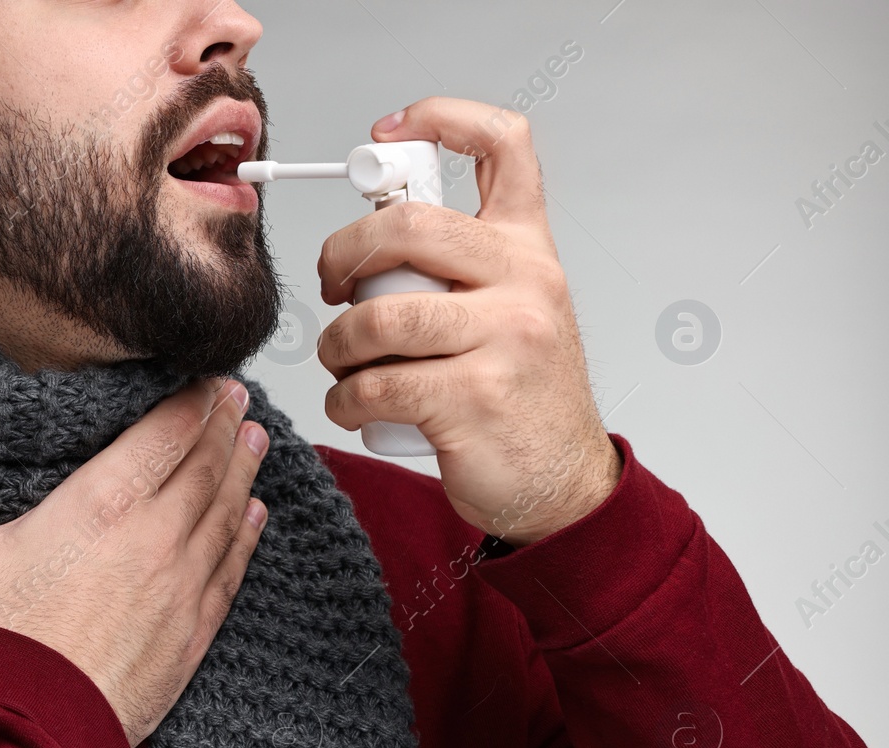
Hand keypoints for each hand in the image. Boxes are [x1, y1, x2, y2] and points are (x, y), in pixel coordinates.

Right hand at [0, 377, 269, 746]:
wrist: (36, 727)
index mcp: (102, 504)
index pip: (165, 435)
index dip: (195, 402)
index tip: (212, 379)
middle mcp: (154, 536)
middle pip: (205, 467)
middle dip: (225, 427)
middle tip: (241, 400)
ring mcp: (180, 584)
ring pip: (226, 513)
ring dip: (245, 472)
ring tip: (258, 441)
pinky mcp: (192, 631)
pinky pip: (230, 570)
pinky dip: (246, 537)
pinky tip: (256, 517)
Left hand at [316, 96, 621, 545]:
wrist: (561, 484)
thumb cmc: (516, 396)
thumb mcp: (508, 311)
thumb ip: (457, 270)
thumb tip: (365, 245)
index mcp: (529, 248)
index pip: (504, 145)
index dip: (440, 119)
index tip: (384, 135)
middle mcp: (526, 281)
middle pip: (405, 227)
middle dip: (341, 254)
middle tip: (330, 286)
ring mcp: (505, 339)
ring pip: (377, 316)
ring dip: (337, 345)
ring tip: (343, 363)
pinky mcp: (474, 398)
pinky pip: (374, 384)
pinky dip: (344, 400)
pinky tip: (355, 408)